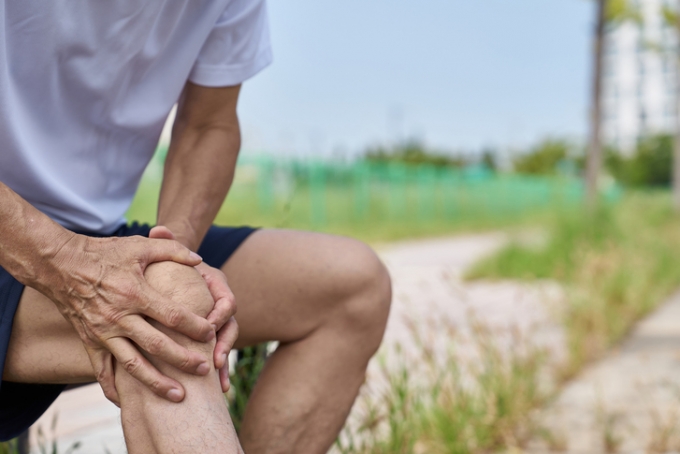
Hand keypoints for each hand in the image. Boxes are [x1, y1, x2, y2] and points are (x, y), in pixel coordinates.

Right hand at [44, 231, 214, 405]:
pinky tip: (128, 403)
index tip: (212, 333)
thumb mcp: (139, 246)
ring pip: (134, 365)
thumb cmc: (105, 253)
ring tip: (179, 395)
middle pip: (158, 346)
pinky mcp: (90, 342)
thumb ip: (171, 250)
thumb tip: (199, 259)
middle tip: (205, 370)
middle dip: (184, 360)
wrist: (60, 265)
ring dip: (157, 382)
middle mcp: (119, 318)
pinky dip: (115, 389)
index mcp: (135, 294)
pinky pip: (102, 372)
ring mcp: (103, 333)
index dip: (195, 326)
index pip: (173, 315)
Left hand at [149, 226, 238, 392]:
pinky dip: (217, 370)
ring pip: (225, 343)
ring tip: (218, 383)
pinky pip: (216, 353)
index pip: (227, 301)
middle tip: (217, 361)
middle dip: (224, 345)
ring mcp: (215, 319)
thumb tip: (159, 229)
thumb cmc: (167, 261)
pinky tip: (214, 389)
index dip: (220, 315)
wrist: (170, 269)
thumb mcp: (165, 251)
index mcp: (215, 284)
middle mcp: (218, 303)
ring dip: (223, 363)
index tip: (209, 326)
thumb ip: (165, 242)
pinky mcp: (207, 334)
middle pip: (230, 326)